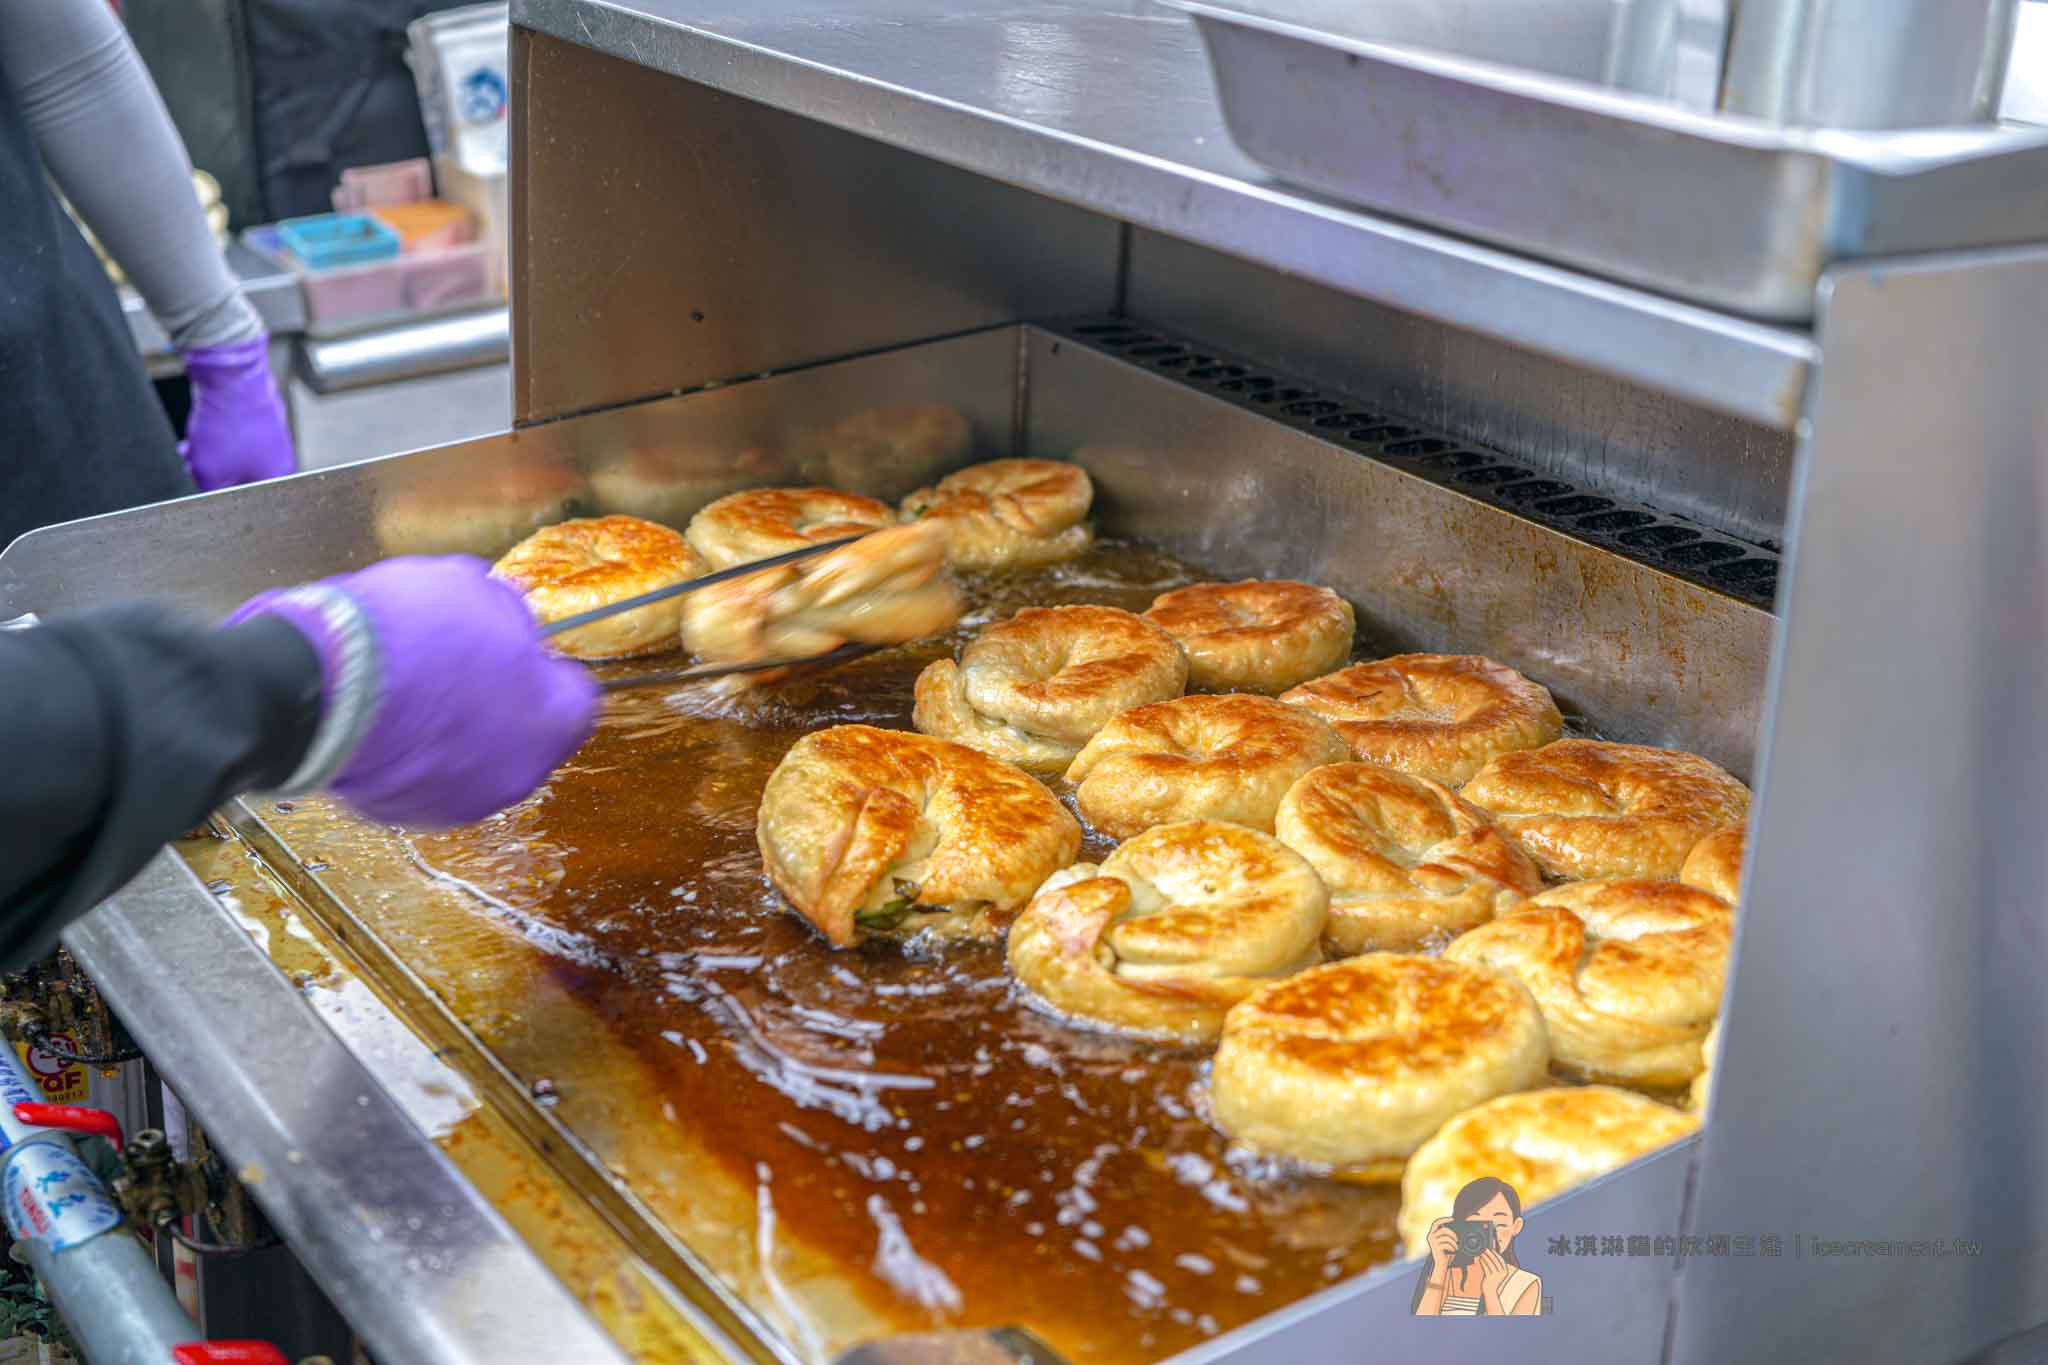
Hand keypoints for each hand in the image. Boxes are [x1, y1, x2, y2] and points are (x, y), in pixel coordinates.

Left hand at [180, 334, 294, 489]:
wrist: (230, 377)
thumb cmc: (226, 425)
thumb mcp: (210, 472)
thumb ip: (213, 494)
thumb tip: (213, 500)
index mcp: (277, 475)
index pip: (251, 499)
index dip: (224, 496)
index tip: (206, 488)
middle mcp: (281, 455)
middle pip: (242, 477)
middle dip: (213, 473)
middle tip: (193, 466)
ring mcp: (272, 433)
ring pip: (237, 455)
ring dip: (212, 455)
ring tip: (191, 448)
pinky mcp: (261, 415)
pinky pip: (238, 436)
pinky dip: (218, 438)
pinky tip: (199, 432)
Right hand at [231, 556, 598, 825]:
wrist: (320, 687)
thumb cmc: (407, 638)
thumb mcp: (470, 587)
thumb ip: (504, 608)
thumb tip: (507, 611)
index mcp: (553, 720)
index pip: (577, 698)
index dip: (547, 670)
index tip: (522, 652)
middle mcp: (518, 774)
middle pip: (526, 735)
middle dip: (502, 703)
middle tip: (464, 666)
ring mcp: (462, 801)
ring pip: (473, 761)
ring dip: (455, 732)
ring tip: (415, 689)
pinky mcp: (407, 815)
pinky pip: (422, 778)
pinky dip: (411, 754)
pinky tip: (385, 717)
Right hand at [1426, 1218, 1457, 1273]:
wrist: (1442, 1265)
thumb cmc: (1446, 1254)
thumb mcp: (1446, 1243)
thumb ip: (1447, 1235)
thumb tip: (1455, 1229)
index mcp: (1431, 1234)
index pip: (1436, 1223)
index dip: (1444, 1219)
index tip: (1453, 1219)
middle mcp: (1430, 1237)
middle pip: (1443, 1229)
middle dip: (1452, 1233)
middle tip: (1457, 1239)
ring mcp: (1433, 1242)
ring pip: (1446, 1237)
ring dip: (1454, 1242)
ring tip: (1456, 1246)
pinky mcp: (1436, 1248)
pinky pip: (1447, 1244)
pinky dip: (1453, 1247)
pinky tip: (1453, 1251)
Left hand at [1476, 1246, 1509, 1300]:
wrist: (1491, 1292)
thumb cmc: (1493, 1281)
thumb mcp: (1497, 1274)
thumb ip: (1496, 1266)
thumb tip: (1492, 1256)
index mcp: (1505, 1272)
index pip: (1501, 1260)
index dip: (1497, 1254)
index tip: (1492, 1249)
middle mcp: (1501, 1273)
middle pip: (1495, 1261)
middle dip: (1490, 1254)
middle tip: (1486, 1249)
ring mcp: (1495, 1276)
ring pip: (1490, 1263)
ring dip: (1485, 1257)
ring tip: (1482, 1253)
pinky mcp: (1489, 1278)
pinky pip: (1485, 1268)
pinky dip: (1482, 1262)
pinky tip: (1480, 1259)